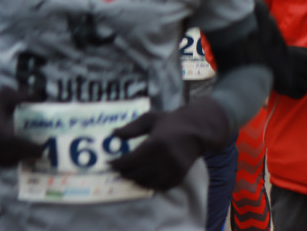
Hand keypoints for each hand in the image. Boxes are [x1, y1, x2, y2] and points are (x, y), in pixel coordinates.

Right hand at [0, 77, 43, 165]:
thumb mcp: (6, 95)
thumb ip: (23, 97)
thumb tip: (41, 99)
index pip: (13, 141)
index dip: (29, 146)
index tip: (43, 145)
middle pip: (12, 154)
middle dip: (29, 154)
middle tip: (43, 150)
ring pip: (7, 160)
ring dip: (21, 158)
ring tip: (33, 153)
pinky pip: (1, 162)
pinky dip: (12, 161)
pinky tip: (21, 155)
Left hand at [109, 96, 230, 190]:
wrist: (197, 131)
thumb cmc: (171, 122)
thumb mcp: (150, 119)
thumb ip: (131, 128)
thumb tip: (113, 134)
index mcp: (155, 144)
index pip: (130, 161)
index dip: (117, 164)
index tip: (109, 163)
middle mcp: (163, 160)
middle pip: (136, 173)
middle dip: (124, 172)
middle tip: (117, 169)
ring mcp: (172, 170)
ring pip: (147, 183)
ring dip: (135, 180)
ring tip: (128, 173)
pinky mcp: (178, 177)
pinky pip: (160, 187)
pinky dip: (149, 185)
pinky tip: (143, 178)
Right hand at [274, 47, 306, 98]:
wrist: (265, 59)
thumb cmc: (286, 55)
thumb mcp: (302, 52)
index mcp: (306, 58)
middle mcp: (301, 68)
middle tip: (303, 71)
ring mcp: (294, 79)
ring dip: (305, 83)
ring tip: (296, 77)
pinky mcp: (288, 89)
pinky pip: (301, 94)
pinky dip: (298, 91)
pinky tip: (293, 84)